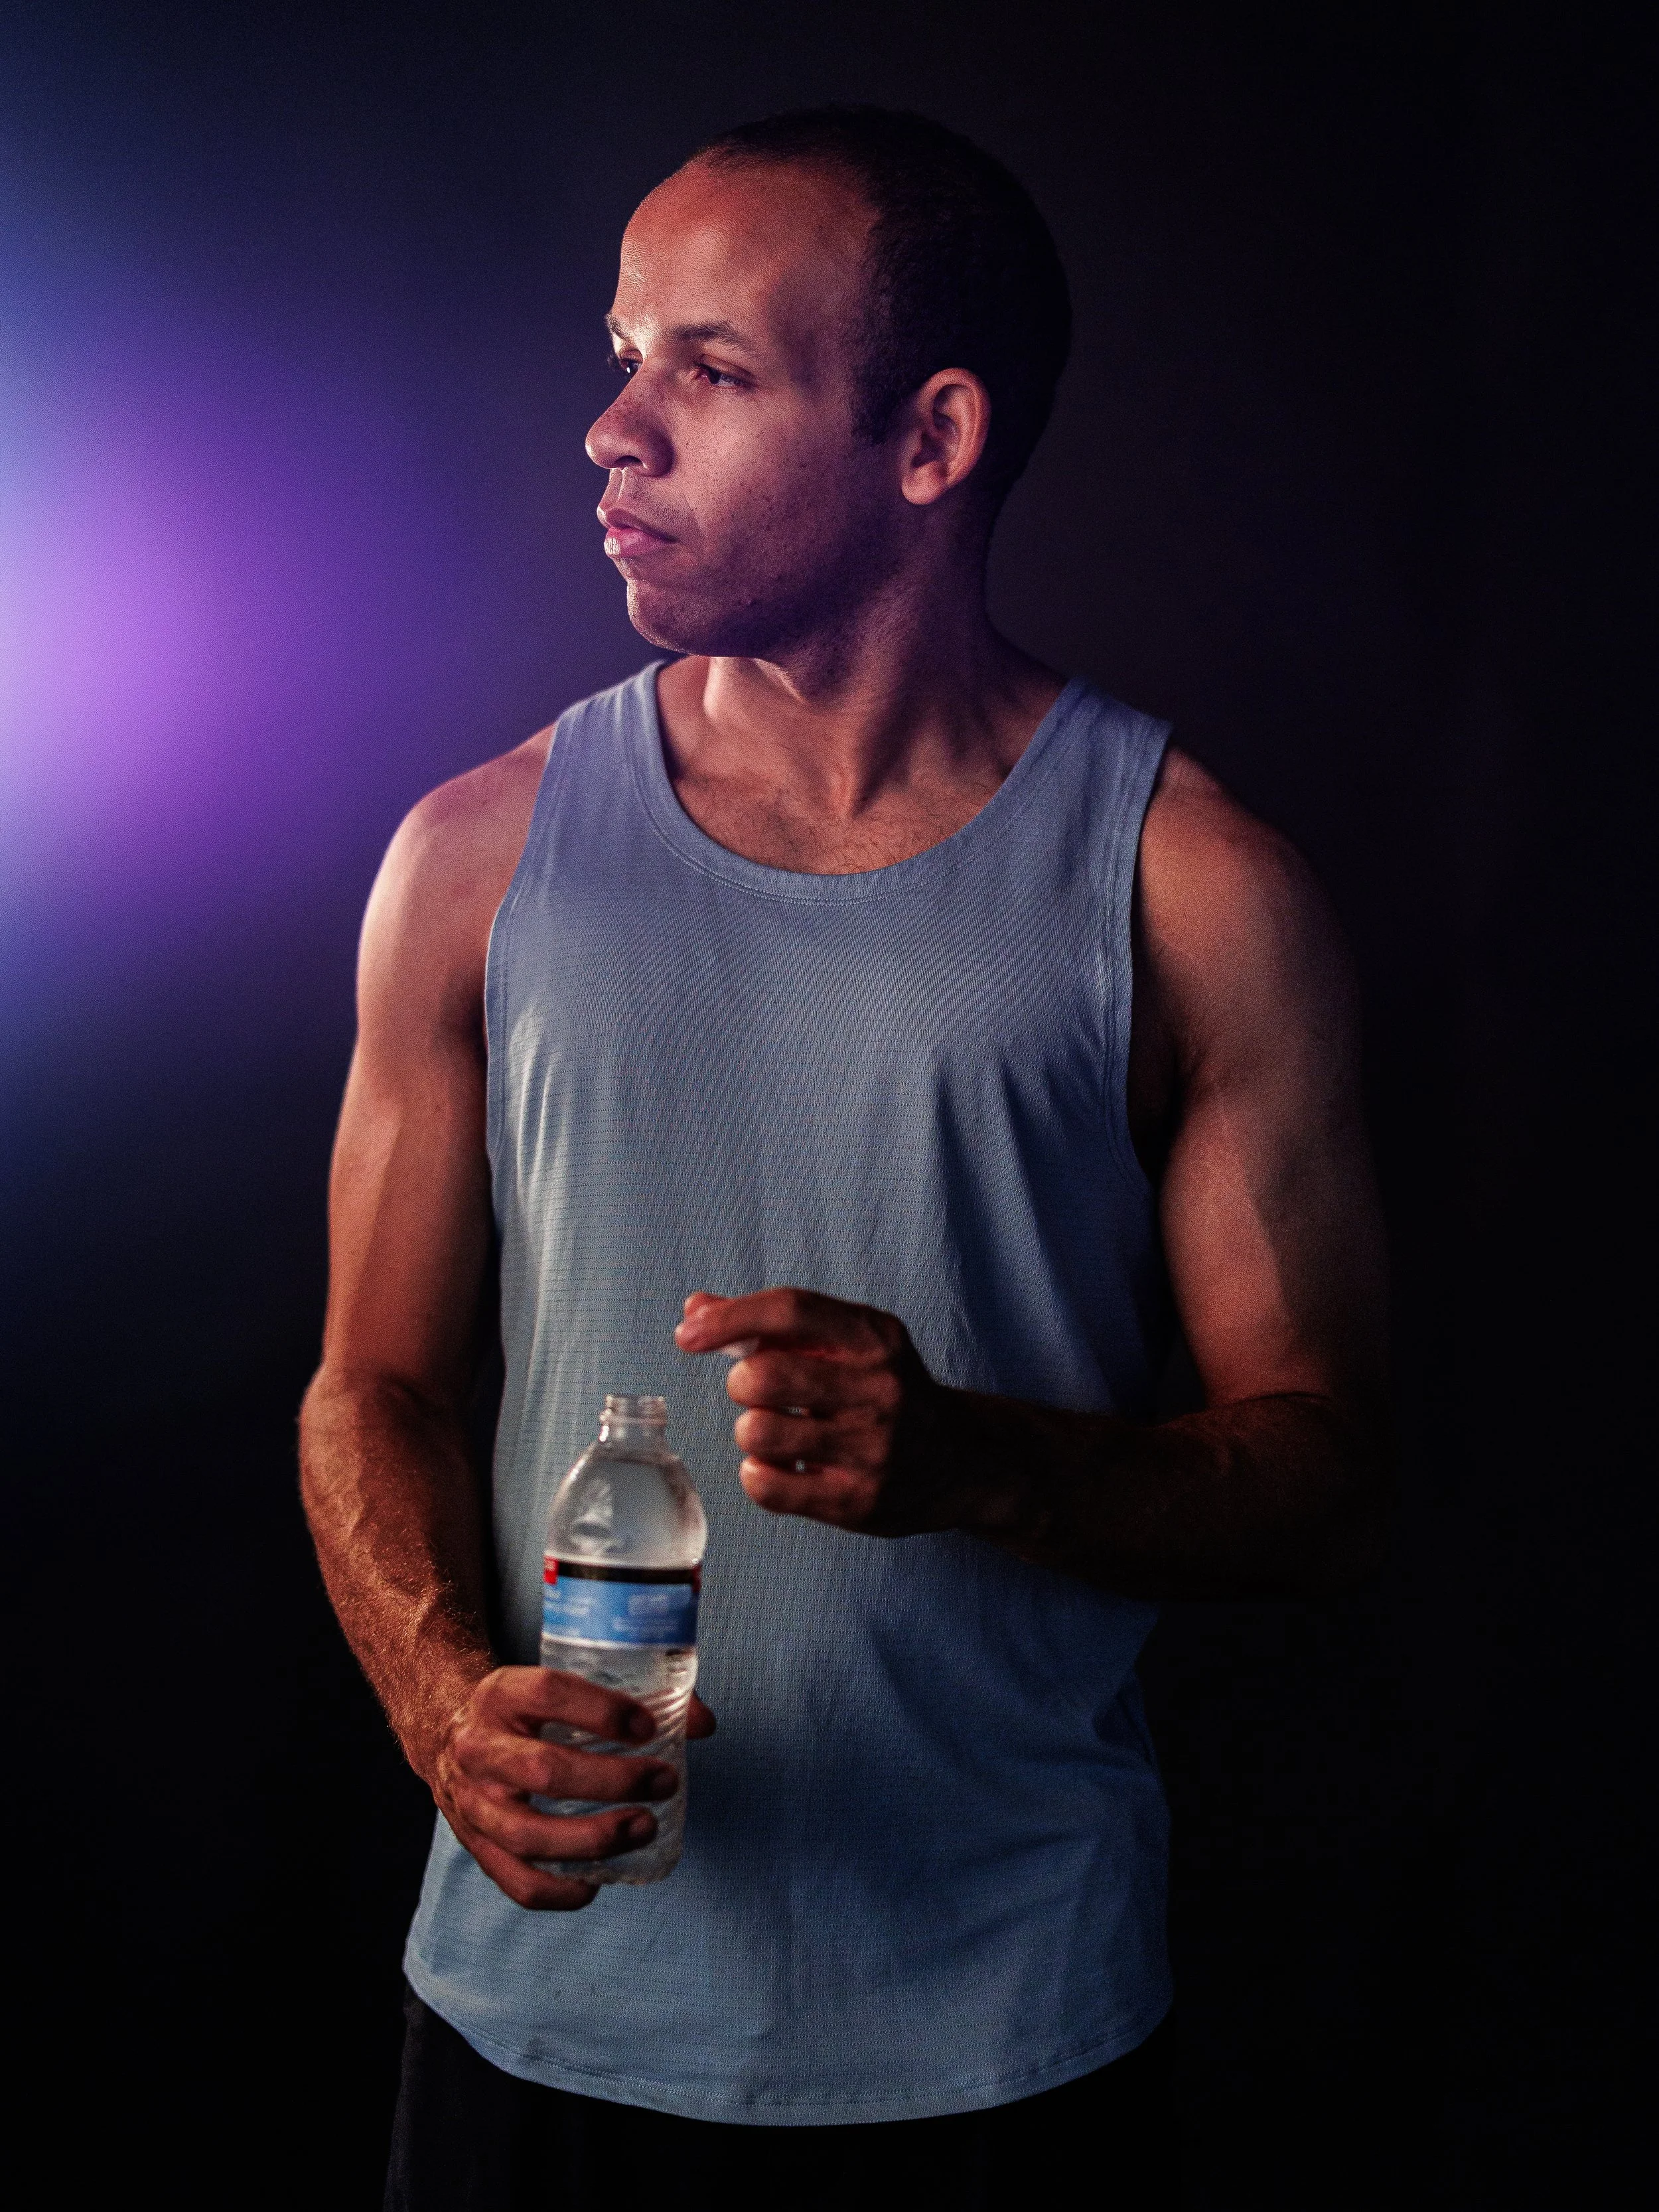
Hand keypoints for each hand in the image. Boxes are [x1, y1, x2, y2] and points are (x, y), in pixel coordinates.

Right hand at [432, 1665, 715, 1909]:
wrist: (448, 1732)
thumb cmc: (528, 1710)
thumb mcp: (561, 1684)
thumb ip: (632, 1696)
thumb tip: (704, 1723)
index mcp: (501, 1694)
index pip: (548, 1694)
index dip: (603, 1711)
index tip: (649, 1726)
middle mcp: (477, 1748)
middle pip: (544, 1771)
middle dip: (613, 1781)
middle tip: (664, 1781)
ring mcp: (471, 1803)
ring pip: (529, 1835)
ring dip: (595, 1839)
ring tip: (646, 1827)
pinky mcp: (474, 1846)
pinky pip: (516, 1882)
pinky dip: (560, 1891)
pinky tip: (598, 1883)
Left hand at [674, 1287, 957, 1534]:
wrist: (959, 1461)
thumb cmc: (883, 1391)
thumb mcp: (847, 1343)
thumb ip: (773, 1324)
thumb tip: (695, 1308)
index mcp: (875, 1339)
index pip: (791, 1311)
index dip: (729, 1317)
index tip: (688, 1332)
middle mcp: (879, 1390)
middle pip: (764, 1375)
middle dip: (742, 1383)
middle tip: (758, 1392)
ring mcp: (871, 1449)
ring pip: (758, 1432)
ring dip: (751, 1431)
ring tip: (777, 1432)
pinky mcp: (857, 1502)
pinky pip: (767, 1487)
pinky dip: (757, 1475)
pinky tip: (781, 1467)